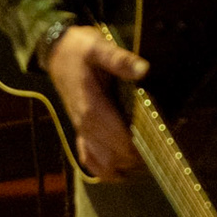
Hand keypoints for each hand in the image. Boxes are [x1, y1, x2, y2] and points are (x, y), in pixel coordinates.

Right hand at [46, 25, 148, 179]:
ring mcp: (82, 129)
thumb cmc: (79, 50)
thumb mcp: (97, 48)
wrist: (56, 52)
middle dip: (138, 157)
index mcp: (92, 107)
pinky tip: (120, 169)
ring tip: (143, 158)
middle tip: (159, 147)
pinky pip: (89, 159)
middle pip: (116, 156)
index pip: (121, 141)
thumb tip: (143, 69)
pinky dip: (105, 169)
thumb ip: (119, 60)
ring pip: (103, 164)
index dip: (142, 147)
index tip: (161, 142)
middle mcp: (86, 124)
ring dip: (124, 166)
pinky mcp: (80, 130)